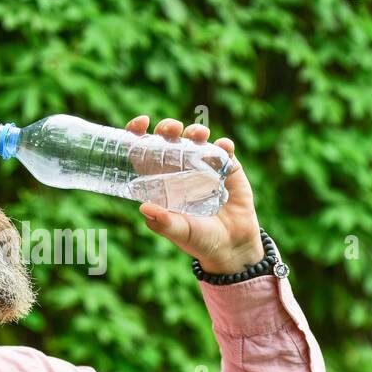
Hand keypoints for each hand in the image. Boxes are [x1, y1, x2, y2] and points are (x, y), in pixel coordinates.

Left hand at [125, 115, 262, 274]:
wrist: (232, 248)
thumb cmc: (200, 241)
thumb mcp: (180, 233)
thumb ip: (163, 223)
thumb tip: (145, 207)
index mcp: (162, 182)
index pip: (145, 152)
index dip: (139, 134)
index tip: (141, 124)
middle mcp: (181, 170)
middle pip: (169, 140)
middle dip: (168, 128)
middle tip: (172, 129)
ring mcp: (205, 167)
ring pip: (196, 139)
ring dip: (195, 132)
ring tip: (199, 136)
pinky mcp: (229, 169)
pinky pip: (225, 151)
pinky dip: (224, 145)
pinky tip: (223, 147)